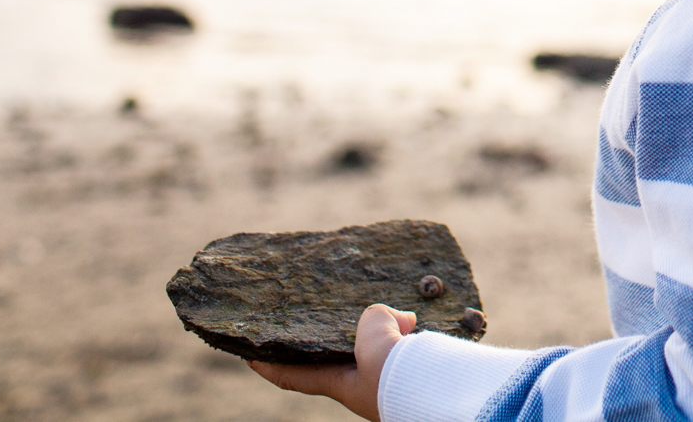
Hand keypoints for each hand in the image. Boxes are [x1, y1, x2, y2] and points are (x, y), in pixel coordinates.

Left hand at [248, 304, 416, 420]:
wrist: (446, 391)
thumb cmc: (400, 376)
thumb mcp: (374, 341)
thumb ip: (373, 319)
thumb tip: (402, 320)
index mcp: (338, 384)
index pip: (290, 374)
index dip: (266, 364)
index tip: (246, 350)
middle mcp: (359, 382)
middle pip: (328, 355)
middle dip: (319, 335)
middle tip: (308, 308)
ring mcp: (386, 375)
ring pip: (367, 345)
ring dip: (366, 327)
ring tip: (365, 300)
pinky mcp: (413, 368)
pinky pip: (397, 341)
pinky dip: (399, 327)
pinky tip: (410, 316)